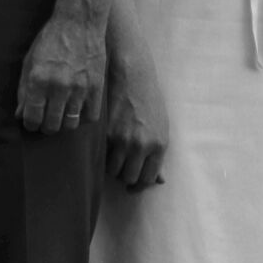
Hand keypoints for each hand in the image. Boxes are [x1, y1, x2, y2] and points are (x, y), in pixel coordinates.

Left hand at [16, 6, 106, 135]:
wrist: (78, 22)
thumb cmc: (50, 40)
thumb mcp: (29, 61)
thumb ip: (23, 89)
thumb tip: (20, 114)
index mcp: (38, 80)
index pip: (32, 117)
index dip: (30, 125)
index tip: (31, 123)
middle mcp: (58, 86)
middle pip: (52, 125)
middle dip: (46, 127)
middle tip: (45, 121)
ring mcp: (79, 88)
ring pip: (71, 124)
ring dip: (63, 124)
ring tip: (61, 116)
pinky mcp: (96, 87)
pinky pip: (91, 116)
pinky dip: (83, 118)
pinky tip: (77, 110)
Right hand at [101, 24, 167, 190]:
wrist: (132, 76)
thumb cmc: (149, 101)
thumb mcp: (162, 128)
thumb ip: (158, 154)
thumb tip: (159, 180)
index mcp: (158, 145)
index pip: (146, 178)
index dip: (138, 184)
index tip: (132, 186)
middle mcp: (141, 146)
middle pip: (127, 177)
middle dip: (124, 175)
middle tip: (122, 167)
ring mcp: (121, 140)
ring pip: (111, 169)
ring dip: (111, 166)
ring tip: (113, 155)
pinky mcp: (105, 132)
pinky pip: (101, 154)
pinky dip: (102, 154)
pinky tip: (105, 145)